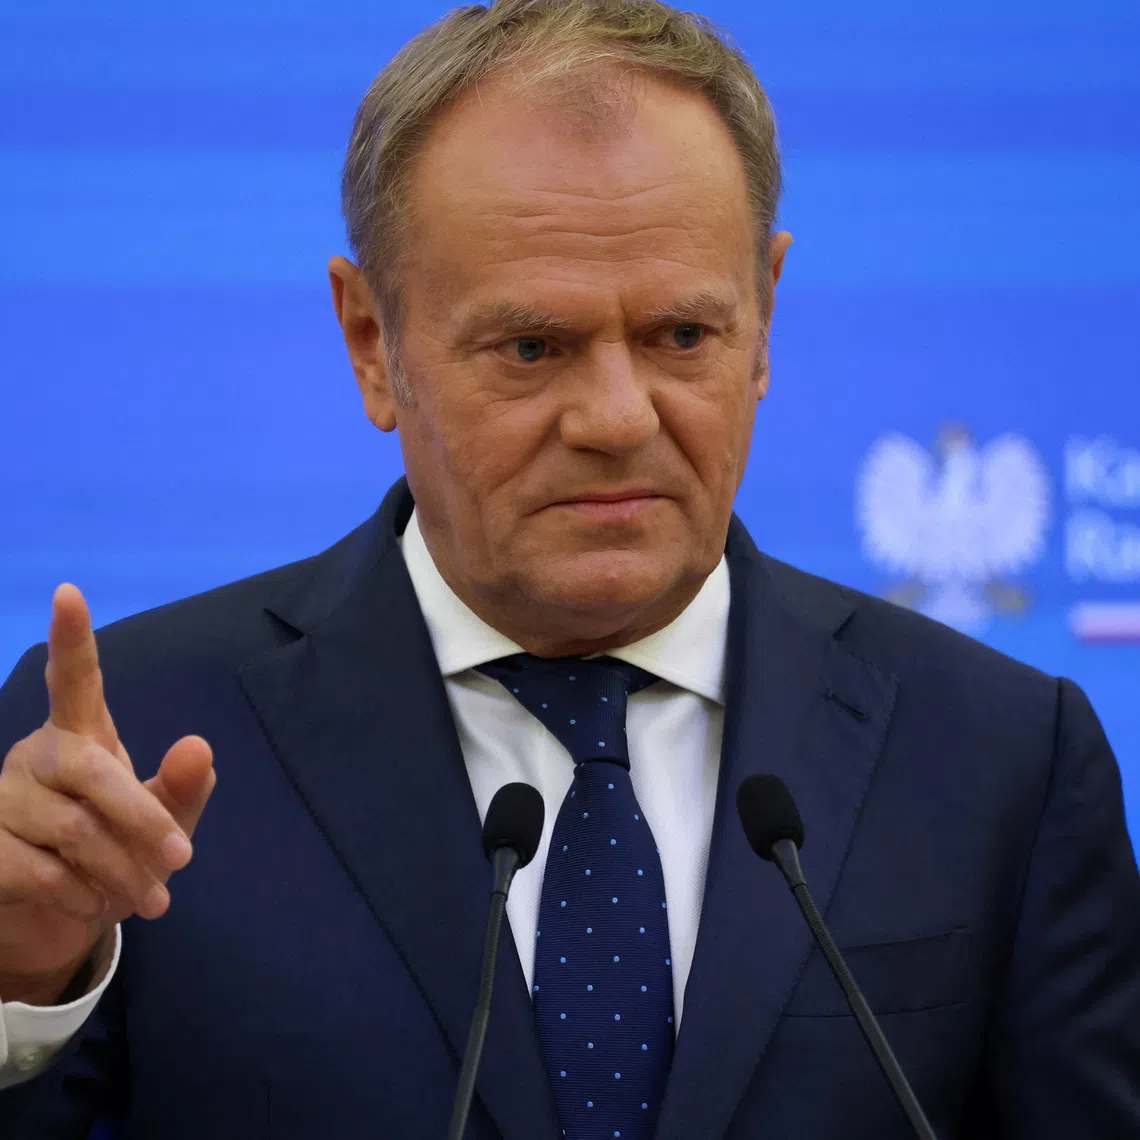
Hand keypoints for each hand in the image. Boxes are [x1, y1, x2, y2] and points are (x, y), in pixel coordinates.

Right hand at [0, 584, 215, 1003]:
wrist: (60, 916)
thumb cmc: (118, 850)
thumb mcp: (165, 821)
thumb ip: (184, 788)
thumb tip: (198, 746)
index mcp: (82, 735)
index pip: (74, 679)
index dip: (71, 638)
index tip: (70, 593)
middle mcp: (36, 755)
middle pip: (93, 774)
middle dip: (145, 821)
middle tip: (183, 860)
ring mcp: (3, 798)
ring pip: (75, 832)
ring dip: (123, 873)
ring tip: (151, 897)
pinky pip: (41, 872)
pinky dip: (83, 896)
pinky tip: (94, 904)